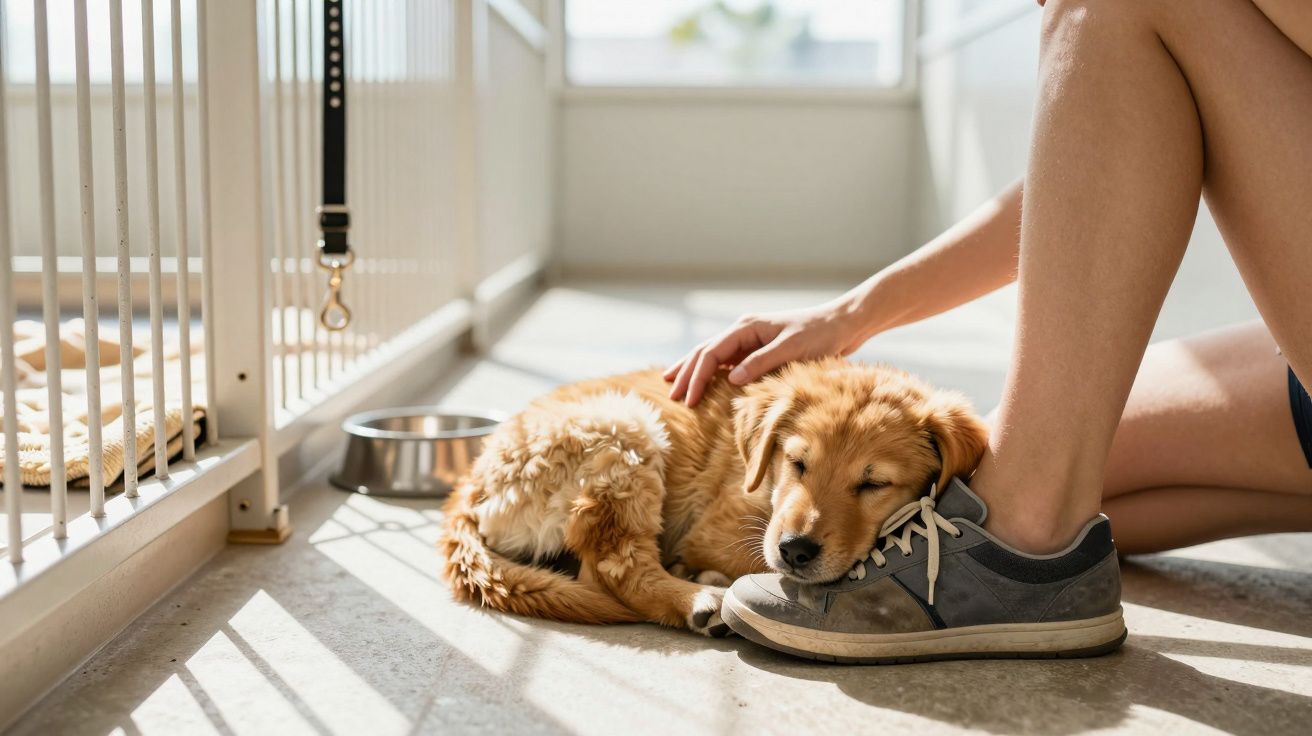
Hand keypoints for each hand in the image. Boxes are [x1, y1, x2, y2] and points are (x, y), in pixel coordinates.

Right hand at [664, 302, 868, 404]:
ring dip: (694, 372)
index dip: (696, 377)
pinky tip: (704, 385)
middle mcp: (743, 331)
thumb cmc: (820, 335)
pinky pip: (729, 363)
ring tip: (674, 385)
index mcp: (746, 328)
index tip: (688, 400)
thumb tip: (730, 380)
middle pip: (705, 352)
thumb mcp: (791, 349)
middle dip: (686, 374)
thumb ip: (761, 363)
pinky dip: (712, 374)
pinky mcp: (759, 350)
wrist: (843, 324)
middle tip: (671, 397)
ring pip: (713, 356)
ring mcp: (750, 340)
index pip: (711, 353)